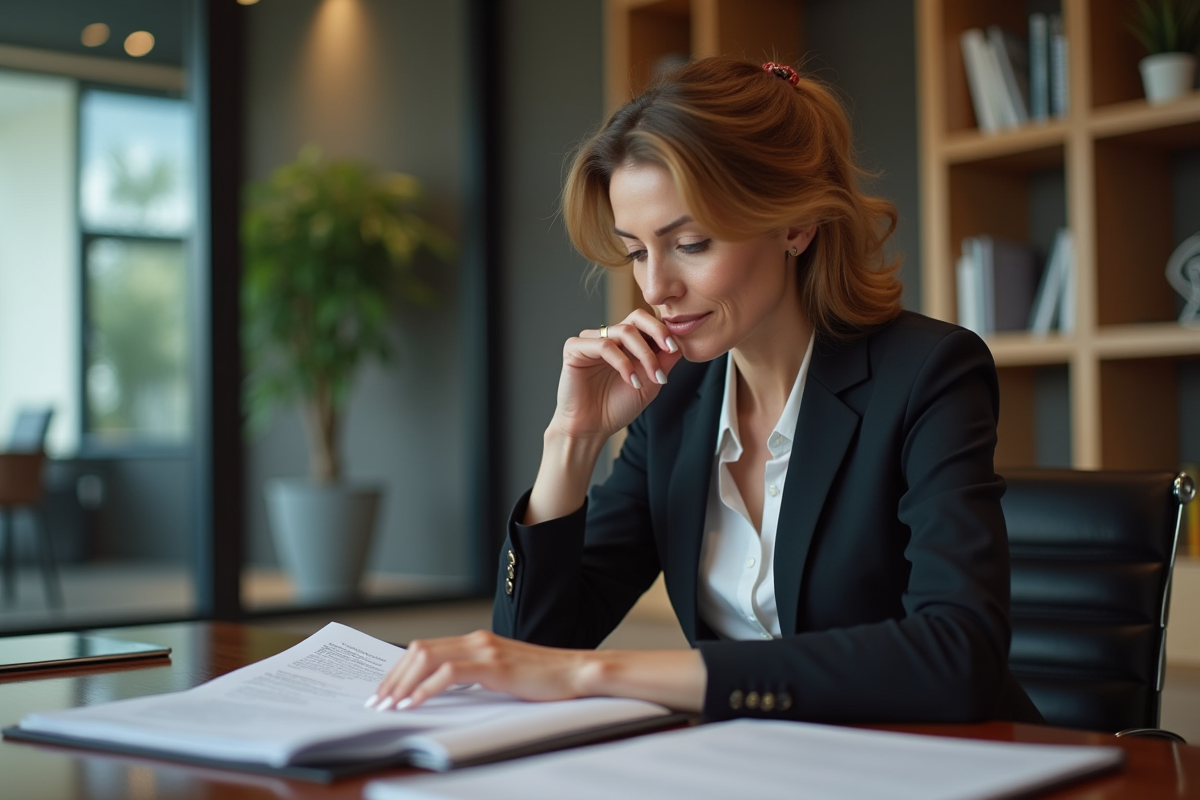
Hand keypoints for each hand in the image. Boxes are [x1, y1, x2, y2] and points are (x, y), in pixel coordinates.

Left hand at [367, 630, 592, 710]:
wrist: (576, 673)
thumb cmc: (544, 679)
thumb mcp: (502, 675)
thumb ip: (475, 677)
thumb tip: (443, 692)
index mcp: (476, 641)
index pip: (425, 649)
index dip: (399, 669)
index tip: (383, 691)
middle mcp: (476, 640)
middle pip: (419, 651)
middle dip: (392, 678)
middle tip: (377, 701)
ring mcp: (485, 650)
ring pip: (428, 658)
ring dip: (402, 683)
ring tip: (389, 705)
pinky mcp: (494, 665)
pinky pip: (449, 673)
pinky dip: (426, 689)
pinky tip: (414, 703)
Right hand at [550, 308, 684, 442]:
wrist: (592, 428)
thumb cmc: (617, 407)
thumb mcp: (650, 384)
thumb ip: (663, 362)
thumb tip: (681, 342)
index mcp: (626, 343)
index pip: (647, 323)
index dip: (663, 331)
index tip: (675, 348)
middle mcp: (609, 337)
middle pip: (636, 317)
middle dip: (657, 331)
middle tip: (669, 349)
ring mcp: (591, 340)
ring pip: (624, 331)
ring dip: (644, 354)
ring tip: (652, 378)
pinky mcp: (574, 348)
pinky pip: (604, 345)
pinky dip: (622, 363)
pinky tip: (631, 381)